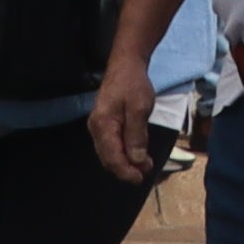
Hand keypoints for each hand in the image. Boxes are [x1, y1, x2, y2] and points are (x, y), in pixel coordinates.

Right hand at [89, 60, 157, 178]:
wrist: (126, 66)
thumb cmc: (133, 84)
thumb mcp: (139, 108)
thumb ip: (137, 135)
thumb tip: (137, 160)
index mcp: (103, 125)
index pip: (112, 156)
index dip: (125, 171)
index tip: (140, 178)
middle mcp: (96, 129)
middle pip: (108, 158)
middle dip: (126, 169)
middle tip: (146, 173)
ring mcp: (99, 127)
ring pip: (110, 153)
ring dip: (126, 162)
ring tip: (145, 166)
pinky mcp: (105, 125)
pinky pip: (112, 145)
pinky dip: (124, 153)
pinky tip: (138, 154)